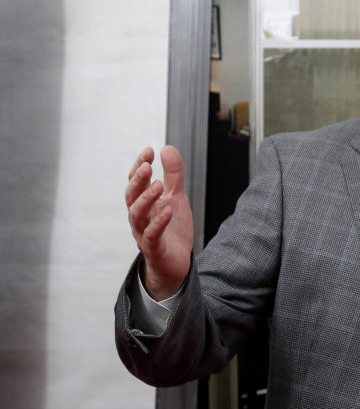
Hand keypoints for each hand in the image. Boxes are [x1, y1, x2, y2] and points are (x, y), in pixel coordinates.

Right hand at [125, 145, 194, 299]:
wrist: (177, 261)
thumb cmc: (173, 228)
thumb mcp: (176, 197)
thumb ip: (173, 175)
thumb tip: (167, 147)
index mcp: (144, 202)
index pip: (137, 181)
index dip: (140, 165)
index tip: (149, 150)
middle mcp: (140, 216)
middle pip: (131, 196)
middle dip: (138, 180)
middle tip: (148, 166)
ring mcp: (144, 232)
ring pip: (136, 214)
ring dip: (146, 198)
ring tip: (159, 185)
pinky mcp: (153, 248)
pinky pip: (151, 235)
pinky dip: (159, 222)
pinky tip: (168, 210)